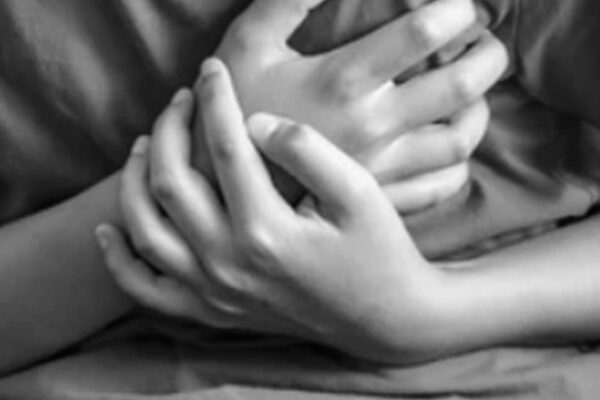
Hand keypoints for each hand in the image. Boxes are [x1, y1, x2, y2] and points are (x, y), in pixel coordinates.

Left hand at [97, 59, 447, 362]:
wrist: (383, 318)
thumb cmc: (378, 251)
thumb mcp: (359, 193)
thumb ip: (306, 151)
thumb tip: (255, 124)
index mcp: (267, 230)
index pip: (225, 147)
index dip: (215, 100)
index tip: (213, 71)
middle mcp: (229, 263)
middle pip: (170, 182)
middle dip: (170, 128)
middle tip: (182, 99)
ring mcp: (215, 292)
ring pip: (144, 229)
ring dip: (133, 179)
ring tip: (144, 145)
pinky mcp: (213, 311)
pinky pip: (146, 290)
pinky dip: (119, 259)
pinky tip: (108, 230)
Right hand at [192, 0, 505, 211]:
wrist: (223, 183)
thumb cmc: (235, 108)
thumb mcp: (249, 42)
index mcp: (344, 80)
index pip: (422, 31)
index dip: (455, 8)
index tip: (459, 4)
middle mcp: (373, 124)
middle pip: (461, 86)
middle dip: (488, 56)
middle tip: (486, 43)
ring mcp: (382, 166)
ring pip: (460, 139)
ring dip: (480, 111)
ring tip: (475, 95)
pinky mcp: (381, 196)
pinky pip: (441, 183)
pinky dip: (459, 164)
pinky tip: (451, 147)